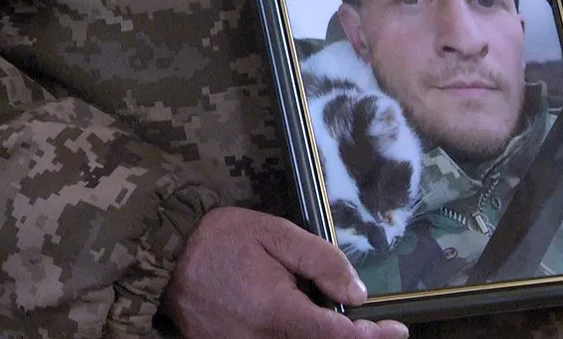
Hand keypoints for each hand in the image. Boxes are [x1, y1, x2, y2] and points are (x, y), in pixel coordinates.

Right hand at [161, 206, 408, 338]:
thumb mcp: (277, 234)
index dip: (372, 338)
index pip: (338, 338)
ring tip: (341, 322)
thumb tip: (358, 294)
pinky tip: (303, 322)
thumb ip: (322, 262)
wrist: (164, 255)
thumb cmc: (223, 239)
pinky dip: (295, 338)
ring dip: (323, 338)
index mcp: (277, 314)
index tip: (398, 331)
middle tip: (374, 327)